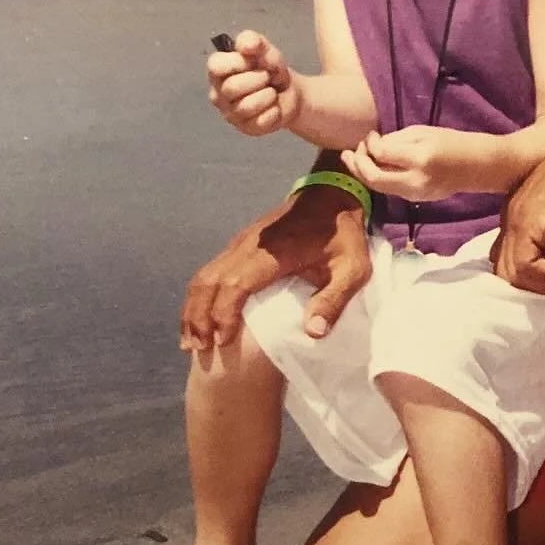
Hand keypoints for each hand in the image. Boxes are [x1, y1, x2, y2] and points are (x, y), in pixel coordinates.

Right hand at [179, 183, 371, 351]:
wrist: (331, 195)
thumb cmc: (343, 236)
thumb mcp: (352, 269)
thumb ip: (334, 299)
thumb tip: (313, 332)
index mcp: (273, 253)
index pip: (235, 285)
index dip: (224, 314)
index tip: (223, 342)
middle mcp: (248, 246)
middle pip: (209, 282)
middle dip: (199, 318)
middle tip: (199, 349)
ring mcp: (240, 242)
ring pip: (204, 275)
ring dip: (193, 308)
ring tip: (192, 341)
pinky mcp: (239, 244)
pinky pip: (209, 270)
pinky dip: (200, 296)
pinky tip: (200, 318)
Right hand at [208, 29, 299, 137]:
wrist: (290, 90)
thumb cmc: (269, 68)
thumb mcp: (264, 49)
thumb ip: (253, 41)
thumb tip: (245, 46)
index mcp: (218, 71)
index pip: (216, 66)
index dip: (238, 62)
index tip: (253, 61)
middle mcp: (219, 94)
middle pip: (231, 88)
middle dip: (257, 79)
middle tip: (267, 76)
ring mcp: (231, 113)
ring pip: (245, 107)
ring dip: (267, 96)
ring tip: (272, 91)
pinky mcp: (246, 128)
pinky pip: (260, 122)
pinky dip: (274, 111)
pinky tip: (274, 106)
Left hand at [341, 126, 472, 202]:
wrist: (475, 167)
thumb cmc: (450, 142)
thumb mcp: (422, 132)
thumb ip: (396, 140)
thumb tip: (374, 148)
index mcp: (419, 160)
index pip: (381, 154)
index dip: (370, 144)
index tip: (371, 135)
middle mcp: (414, 181)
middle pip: (373, 179)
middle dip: (356, 164)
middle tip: (350, 151)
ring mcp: (414, 195)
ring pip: (377, 187)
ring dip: (362, 173)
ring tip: (351, 159)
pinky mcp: (414, 200)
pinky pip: (388, 190)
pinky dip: (376, 178)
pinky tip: (371, 167)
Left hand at [492, 133, 544, 294]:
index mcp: (518, 215)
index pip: (507, 256)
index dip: (530, 274)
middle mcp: (509, 218)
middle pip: (503, 268)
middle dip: (533, 284)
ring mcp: (515, 221)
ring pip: (511, 273)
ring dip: (542, 283)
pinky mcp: (527, 224)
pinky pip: (525, 266)